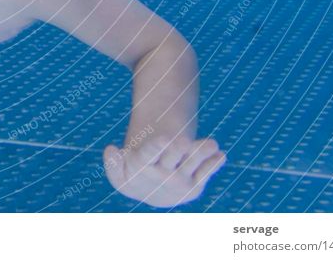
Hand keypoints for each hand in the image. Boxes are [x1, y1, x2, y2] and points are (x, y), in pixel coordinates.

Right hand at [104, 134, 225, 207]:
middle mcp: (162, 176)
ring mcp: (180, 182)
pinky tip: (220, 156)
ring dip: (202, 154)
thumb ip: (112, 163)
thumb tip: (112, 150)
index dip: (156, 147)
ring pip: (192, 166)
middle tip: (184, 141)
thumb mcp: (118, 172)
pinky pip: (205, 175)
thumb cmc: (134, 173)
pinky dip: (213, 166)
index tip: (164, 139)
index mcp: (141, 167)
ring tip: (213, 144)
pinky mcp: (195, 188)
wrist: (153, 194)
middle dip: (179, 150)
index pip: (148, 155)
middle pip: (172, 158)